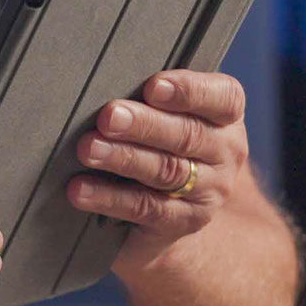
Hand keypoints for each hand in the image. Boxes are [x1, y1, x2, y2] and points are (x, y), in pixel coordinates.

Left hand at [69, 70, 249, 265]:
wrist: (176, 205)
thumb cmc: (161, 138)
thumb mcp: (166, 113)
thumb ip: (147, 98)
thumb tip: (100, 83)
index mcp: (224, 117)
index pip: (223, 98)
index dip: (189, 91)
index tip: (153, 87)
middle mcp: (224, 152)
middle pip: (187, 135)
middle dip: (143, 125)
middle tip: (108, 117)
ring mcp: (209, 190)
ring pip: (166, 170)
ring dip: (123, 158)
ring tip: (88, 149)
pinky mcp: (183, 221)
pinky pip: (146, 207)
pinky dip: (109, 198)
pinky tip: (80, 190)